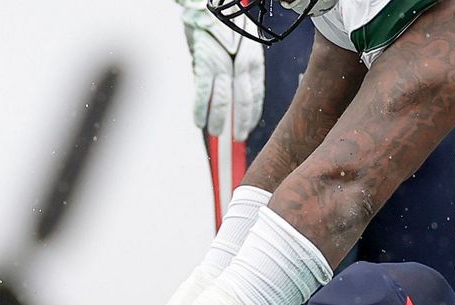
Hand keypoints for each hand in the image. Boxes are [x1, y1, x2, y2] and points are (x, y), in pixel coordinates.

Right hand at [179, 2, 263, 139]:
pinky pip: (203, 93)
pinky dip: (200, 110)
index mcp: (253, 59)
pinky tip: (198, 122)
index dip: (252, 115)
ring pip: (224, 101)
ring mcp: (224, 64)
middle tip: (237, 140)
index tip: (247, 129)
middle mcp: (242, 63)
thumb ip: (238, 66)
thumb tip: (233, 91)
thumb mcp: (239, 44)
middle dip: (240, 124)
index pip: (255, 94)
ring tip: (217, 135)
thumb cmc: (222, 25)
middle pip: (243, 101)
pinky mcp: (206, 63)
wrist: (208, 6)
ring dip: (219, 121)